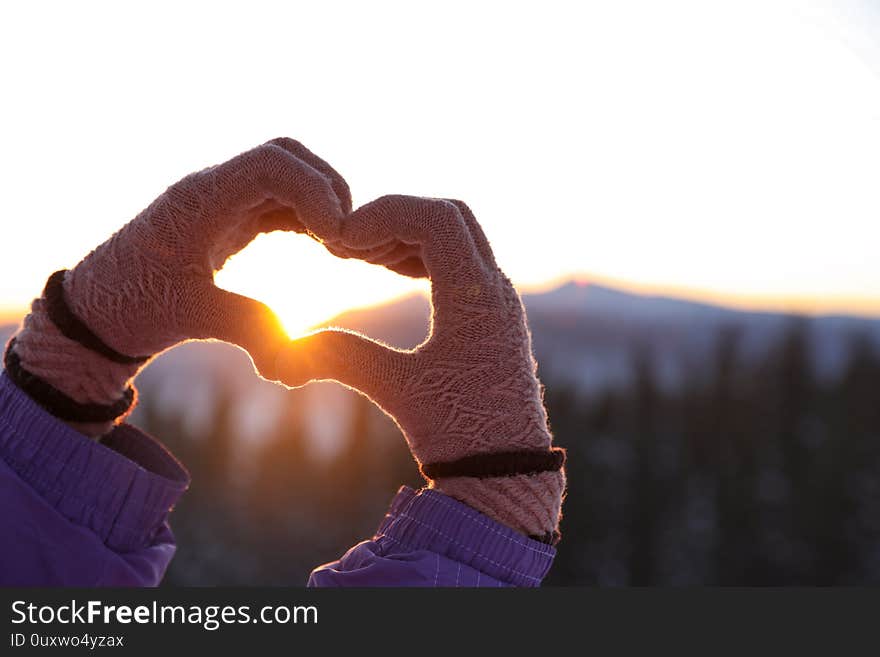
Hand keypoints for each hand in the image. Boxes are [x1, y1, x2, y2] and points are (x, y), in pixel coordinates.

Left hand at [64, 138, 350, 372]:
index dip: (314, 189)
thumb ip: (248, 326)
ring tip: (341, 246)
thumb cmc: (135, 308)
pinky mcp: (229, 219)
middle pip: (285, 157)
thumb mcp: (191, 317)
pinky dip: (308, 216)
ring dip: (321, 201)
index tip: (336, 235)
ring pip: (287, 176)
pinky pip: (279, 201)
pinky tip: (325, 246)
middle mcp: (213, 189)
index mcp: (200, 199)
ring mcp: (222, 201)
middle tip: (347, 237)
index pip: (270, 164)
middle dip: (326, 188)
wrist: (100, 312)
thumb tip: (294, 352)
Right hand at [275, 195, 564, 540]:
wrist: (508, 473)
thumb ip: (342, 358)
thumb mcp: (397, 389)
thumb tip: (286, 348)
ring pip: (458, 238)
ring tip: (362, 256)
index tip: (345, 240)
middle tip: (351, 243)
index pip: (436, 218)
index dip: (385, 213)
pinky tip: (389, 272)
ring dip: (409, 236)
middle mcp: (495, 289)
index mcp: (476, 296)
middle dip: (396, 217)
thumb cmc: (460, 433)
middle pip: (450, 216)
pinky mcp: (492, 317)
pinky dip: (424, 257)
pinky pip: (460, 263)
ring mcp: (498, 301)